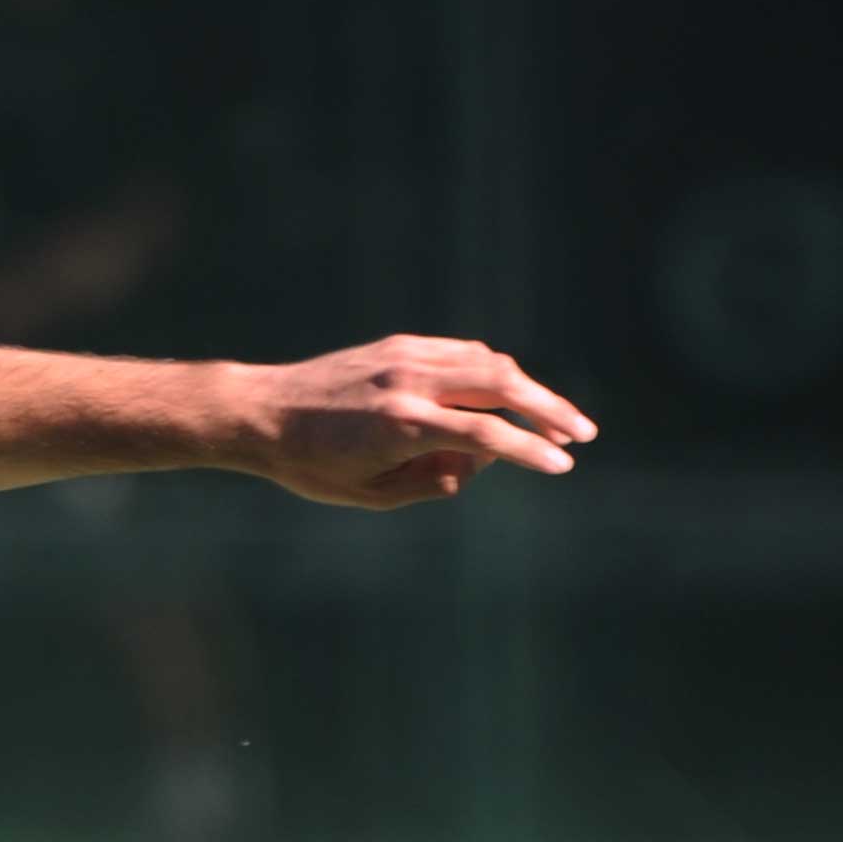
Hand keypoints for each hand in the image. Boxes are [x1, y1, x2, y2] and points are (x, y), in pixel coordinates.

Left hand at [248, 336, 596, 508]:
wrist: (259, 412)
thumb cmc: (308, 465)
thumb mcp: (369, 495)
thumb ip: (432, 483)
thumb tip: (483, 460)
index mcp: (404, 424)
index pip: (488, 433)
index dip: (531, 450)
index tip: (562, 465)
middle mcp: (410, 382)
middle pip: (503, 385)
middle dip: (550, 410)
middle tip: (583, 434)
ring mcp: (406, 357)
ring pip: (488, 363)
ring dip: (528, 388)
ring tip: (551, 419)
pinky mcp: (399, 346)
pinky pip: (461, 353)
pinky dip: (492, 371)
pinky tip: (506, 393)